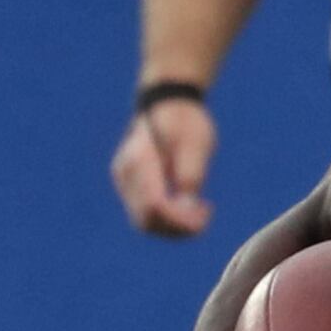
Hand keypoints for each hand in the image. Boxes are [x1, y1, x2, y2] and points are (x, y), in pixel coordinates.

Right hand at [113, 96, 217, 237]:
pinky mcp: (130, 186)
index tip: (205, 211)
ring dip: (175, 226)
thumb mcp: (197, 144)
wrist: (168, 103)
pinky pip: (146, 213)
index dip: (179, 219)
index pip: (154, 205)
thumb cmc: (185, 120)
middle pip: (146, 220)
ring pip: (145, 222)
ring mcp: (124, 181)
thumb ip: (191, 175)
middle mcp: (126, 174)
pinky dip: (169, 218)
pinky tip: (191, 206)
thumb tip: (187, 209)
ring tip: (202, 211)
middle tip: (206, 214)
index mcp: (140, 161)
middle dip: (178, 227)